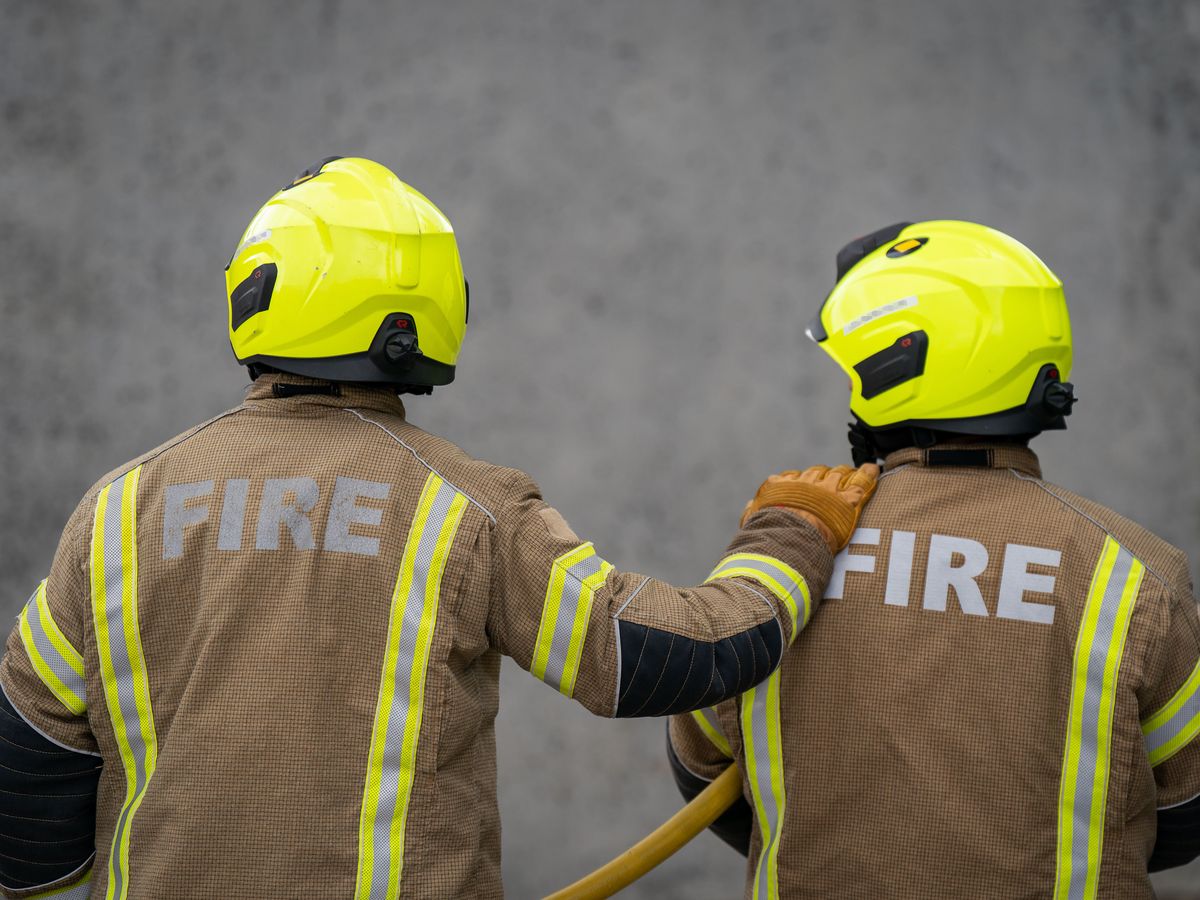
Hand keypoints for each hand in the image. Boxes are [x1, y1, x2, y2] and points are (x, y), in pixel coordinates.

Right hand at [741, 464, 879, 552]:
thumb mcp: (753, 523)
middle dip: (823, 475)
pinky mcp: (847, 501)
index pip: (793, 477)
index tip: (804, 485)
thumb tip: (751, 506)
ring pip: (838, 474)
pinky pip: (861, 482)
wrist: (787, 541)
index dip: (801, 481)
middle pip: (817, 472)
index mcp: (782, 487)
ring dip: (843, 475)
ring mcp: (827, 490)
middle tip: (829, 481)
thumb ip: (752, 512)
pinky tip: (873, 469)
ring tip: (848, 476)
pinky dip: (868, 474)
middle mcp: (805, 483)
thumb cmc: (768, 535)